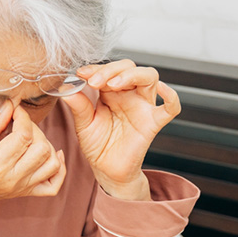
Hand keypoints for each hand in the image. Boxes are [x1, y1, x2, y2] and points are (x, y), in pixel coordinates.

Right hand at [0, 101, 66, 233]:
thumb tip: (10, 106)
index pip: (24, 136)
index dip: (23, 117)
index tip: (15, 111)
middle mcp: (13, 179)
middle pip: (42, 148)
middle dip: (34, 129)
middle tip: (19, 124)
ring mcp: (22, 187)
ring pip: (52, 164)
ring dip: (47, 145)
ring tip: (30, 139)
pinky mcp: (25, 192)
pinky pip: (53, 185)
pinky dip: (58, 168)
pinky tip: (52, 155)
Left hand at [62, 59, 180, 199]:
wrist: (105, 169)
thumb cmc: (96, 144)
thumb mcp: (83, 123)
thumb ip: (78, 105)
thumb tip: (66, 86)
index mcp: (111, 92)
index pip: (109, 70)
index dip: (96, 68)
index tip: (81, 74)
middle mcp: (129, 95)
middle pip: (129, 67)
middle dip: (111, 70)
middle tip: (94, 81)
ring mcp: (142, 107)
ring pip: (149, 77)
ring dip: (132, 75)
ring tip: (112, 85)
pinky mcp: (152, 123)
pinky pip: (170, 108)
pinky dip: (171, 96)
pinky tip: (162, 89)